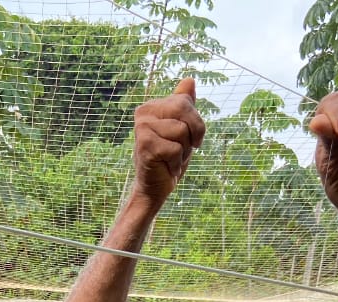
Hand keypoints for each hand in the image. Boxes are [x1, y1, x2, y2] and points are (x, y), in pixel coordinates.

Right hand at [130, 77, 205, 210]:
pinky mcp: (144, 145)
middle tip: (180, 150)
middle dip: (191, 135)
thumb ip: (184, 104)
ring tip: (170, 159)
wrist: (155, 187)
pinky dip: (176, 163)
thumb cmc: (169, 157)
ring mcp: (142, 128)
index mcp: (152, 106)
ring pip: (182, 131)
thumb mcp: (182, 128)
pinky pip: (175, 149)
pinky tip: (166, 167)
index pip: (186, 102)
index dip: (196, 124)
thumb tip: (189, 79)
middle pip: (185, 111)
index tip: (188, 139)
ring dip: (183, 151)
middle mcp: (143, 112)